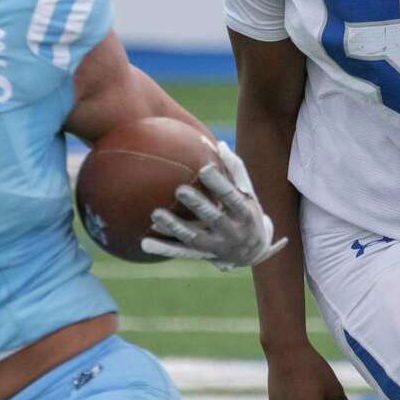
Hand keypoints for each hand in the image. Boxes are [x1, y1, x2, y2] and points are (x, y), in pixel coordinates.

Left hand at [140, 140, 286, 270]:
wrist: (254, 251)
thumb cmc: (246, 212)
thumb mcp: (248, 193)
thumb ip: (235, 170)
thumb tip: (220, 143)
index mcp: (244, 212)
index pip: (232, 196)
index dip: (219, 183)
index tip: (204, 169)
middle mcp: (232, 231)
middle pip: (214, 217)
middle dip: (197, 205)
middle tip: (179, 190)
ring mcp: (217, 246)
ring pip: (194, 238)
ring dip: (175, 227)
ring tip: (155, 214)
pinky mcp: (203, 255)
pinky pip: (181, 253)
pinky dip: (164, 249)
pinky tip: (145, 243)